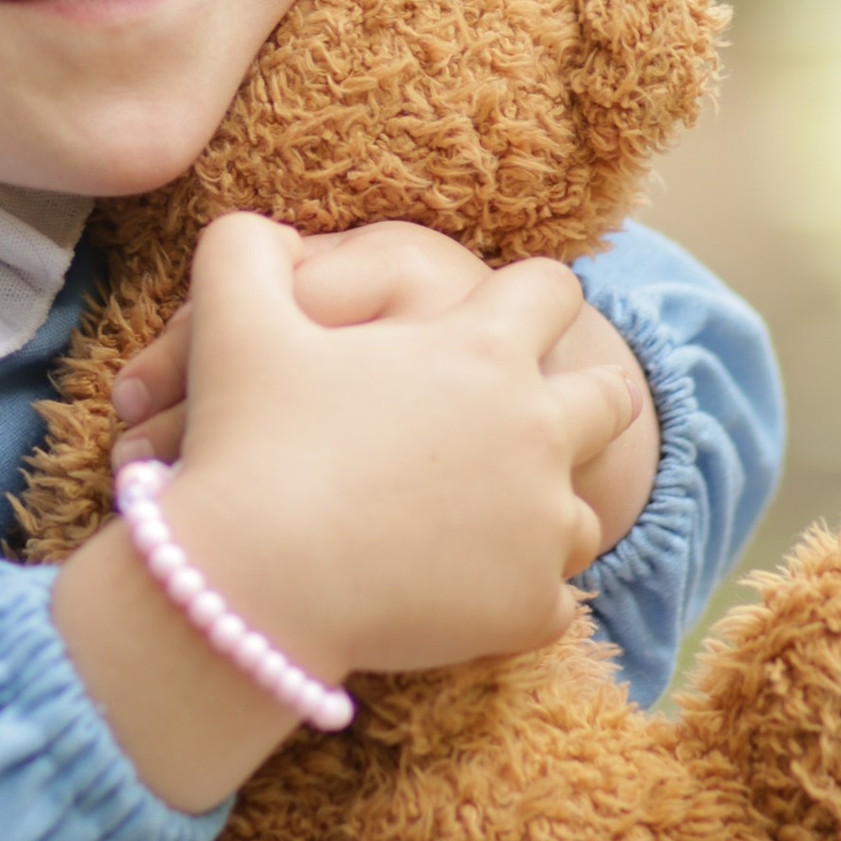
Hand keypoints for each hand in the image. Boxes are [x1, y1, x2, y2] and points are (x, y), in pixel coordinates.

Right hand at [117, 219, 659, 551]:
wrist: (253, 584)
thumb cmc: (248, 442)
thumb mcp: (233, 318)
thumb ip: (246, 250)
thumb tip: (264, 234)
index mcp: (481, 351)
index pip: (552, 290)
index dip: (534, 294)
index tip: (513, 313)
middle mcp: (535, 432)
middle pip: (608, 400)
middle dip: (587, 399)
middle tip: (542, 417)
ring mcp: (540, 527)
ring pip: (583, 512)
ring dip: (546, 511)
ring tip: (499, 519)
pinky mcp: (526, 607)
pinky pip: (552, 603)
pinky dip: (516, 599)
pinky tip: (474, 593)